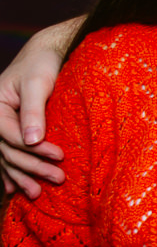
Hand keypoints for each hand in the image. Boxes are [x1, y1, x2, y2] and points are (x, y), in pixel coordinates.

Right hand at [0, 19, 78, 197]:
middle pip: (9, 150)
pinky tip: (14, 189)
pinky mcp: (12, 129)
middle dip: (32, 167)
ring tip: (37, 194)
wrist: (45, 52)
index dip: (34, 150)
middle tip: (58, 178)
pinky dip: (9, 172)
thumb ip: (34, 110)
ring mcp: (1, 125)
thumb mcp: (39, 83)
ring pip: (6, 156)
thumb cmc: (43, 63)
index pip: (11, 136)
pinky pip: (6, 154)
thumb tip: (32, 141)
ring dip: (21, 176)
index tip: (60, 157)